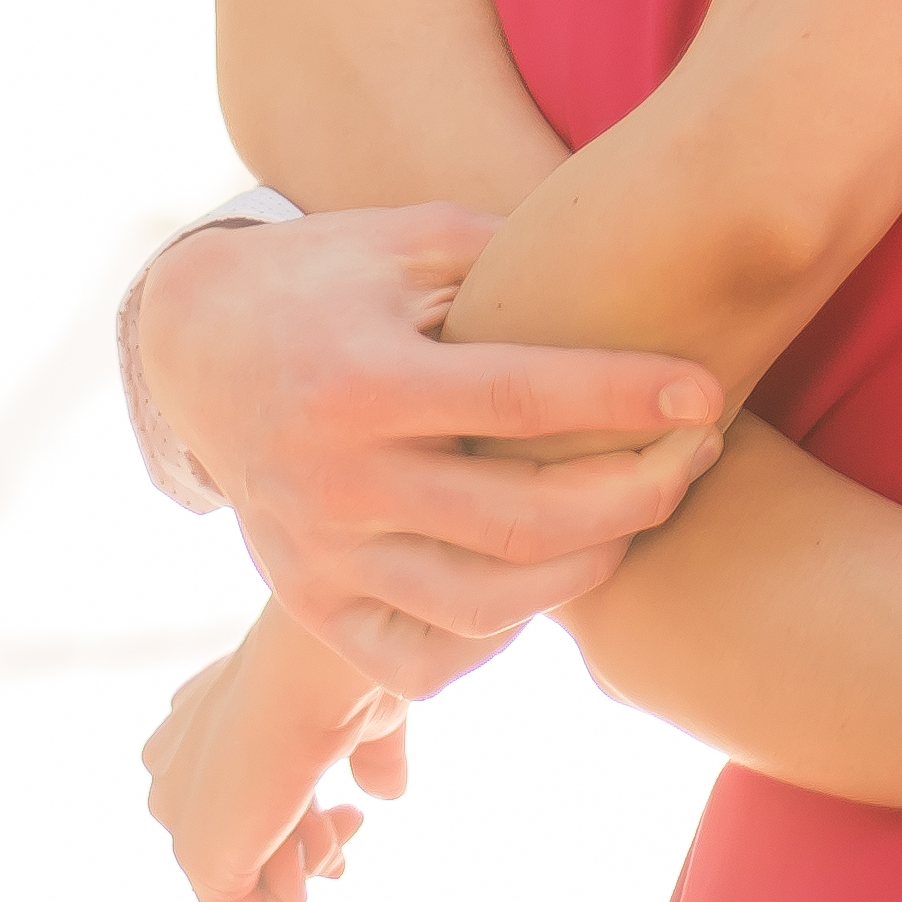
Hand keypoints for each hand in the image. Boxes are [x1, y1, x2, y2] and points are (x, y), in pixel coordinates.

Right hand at [139, 203, 724, 698]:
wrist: (195, 338)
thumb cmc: (329, 275)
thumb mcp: (409, 239)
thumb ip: (509, 255)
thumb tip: (631, 264)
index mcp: (361, 381)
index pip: (517, 400)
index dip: (623, 396)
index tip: (706, 389)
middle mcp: (334, 480)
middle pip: (518, 520)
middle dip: (635, 495)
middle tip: (699, 454)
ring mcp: (317, 555)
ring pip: (482, 604)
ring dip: (586, 569)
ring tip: (638, 513)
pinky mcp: (309, 605)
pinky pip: (419, 662)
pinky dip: (496, 642)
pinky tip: (545, 583)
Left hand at [141, 601, 407, 901]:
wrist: (315, 662)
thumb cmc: (340, 670)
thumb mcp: (362, 716)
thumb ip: (368, 757)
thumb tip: (387, 792)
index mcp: (201, 722)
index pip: (240, 799)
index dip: (303, 819)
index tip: (354, 814)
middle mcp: (174, 764)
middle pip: (238, 844)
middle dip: (306, 847)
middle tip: (352, 820)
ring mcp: (177, 810)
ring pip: (239, 883)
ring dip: (307, 860)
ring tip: (329, 812)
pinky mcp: (195, 854)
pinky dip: (291, 899)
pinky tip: (309, 841)